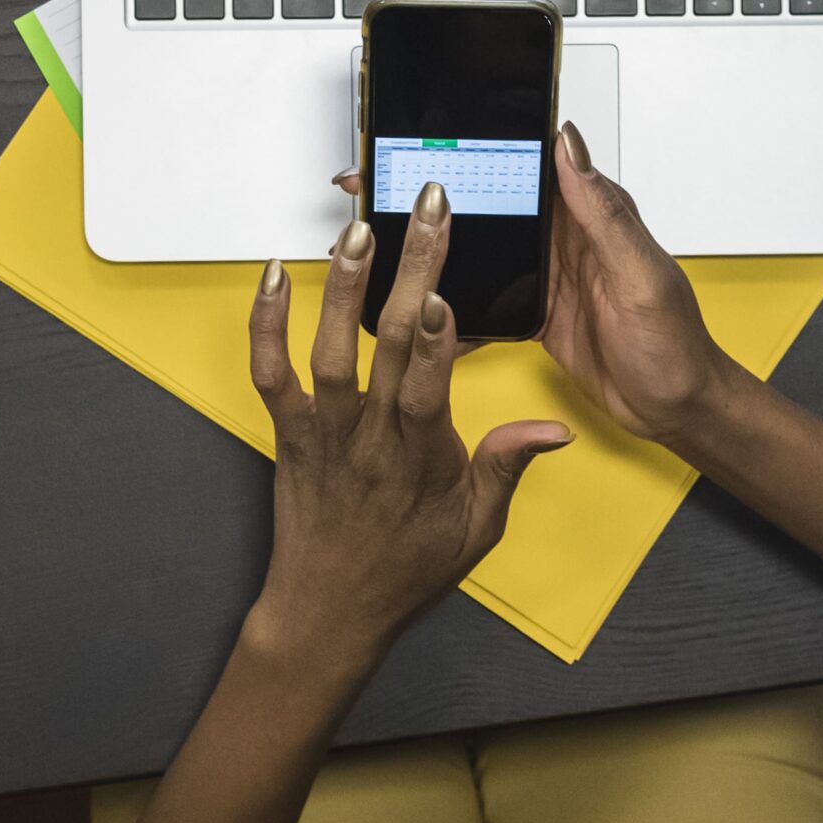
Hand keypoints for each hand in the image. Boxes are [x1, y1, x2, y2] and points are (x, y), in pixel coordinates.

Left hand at [245, 187, 570, 662]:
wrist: (328, 611)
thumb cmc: (404, 570)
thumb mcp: (476, 529)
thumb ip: (508, 467)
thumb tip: (555, 429)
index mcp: (418, 458)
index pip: (425, 388)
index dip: (432, 340)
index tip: (440, 293)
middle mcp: (367, 436)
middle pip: (385, 342)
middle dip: (410, 269)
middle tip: (427, 212)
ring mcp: (323, 430)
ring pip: (328, 347)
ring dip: (343, 284)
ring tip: (359, 229)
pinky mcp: (289, 431)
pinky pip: (269, 370)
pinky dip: (267, 321)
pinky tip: (277, 275)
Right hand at [329, 135, 740, 444]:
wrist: (678, 409)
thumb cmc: (675, 344)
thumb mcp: (640, 274)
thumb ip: (604, 212)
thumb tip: (570, 145)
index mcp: (590, 215)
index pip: (530, 161)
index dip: (480, 142)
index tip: (428, 132)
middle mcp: (565, 237)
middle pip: (493, 198)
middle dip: (440, 188)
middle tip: (380, 182)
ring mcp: (546, 274)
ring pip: (482, 243)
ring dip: (439, 238)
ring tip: (387, 231)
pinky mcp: (535, 311)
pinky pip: (486, 293)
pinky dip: (453, 293)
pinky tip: (420, 296)